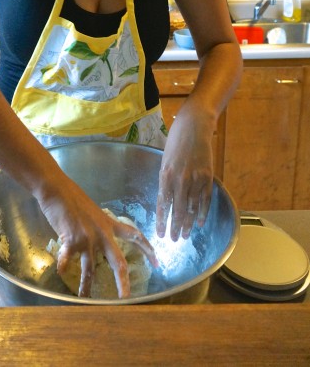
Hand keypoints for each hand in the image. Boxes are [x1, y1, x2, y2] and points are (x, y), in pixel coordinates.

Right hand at [37, 177, 157, 298]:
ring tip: (84, 298)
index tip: (157, 263)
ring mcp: (88, 238)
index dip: (147, 249)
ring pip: (90, 268)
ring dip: (86, 285)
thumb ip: (97, 226)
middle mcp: (102, 233)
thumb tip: (98, 237)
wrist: (57, 189)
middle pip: (117, 262)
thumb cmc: (72, 197)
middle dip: (122, 282)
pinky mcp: (72, 240)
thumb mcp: (92, 212)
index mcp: (109, 223)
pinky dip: (63, 266)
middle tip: (126, 298)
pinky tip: (60, 272)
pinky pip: (67, 259)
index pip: (134, 236)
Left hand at [156, 108, 213, 241]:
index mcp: (165, 175)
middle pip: (177, 210)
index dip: (161, 221)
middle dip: (175, 227)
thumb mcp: (165, 160)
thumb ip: (166, 180)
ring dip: (188, 224)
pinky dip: (202, 212)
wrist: (194, 127)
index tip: (160, 234)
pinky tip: (199, 223)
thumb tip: (166, 199)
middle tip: (174, 240)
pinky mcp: (208, 177)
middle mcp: (180, 180)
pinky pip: (205, 200)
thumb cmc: (176, 142)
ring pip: (191, 208)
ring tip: (185, 236)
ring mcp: (195, 179)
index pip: (162, 204)